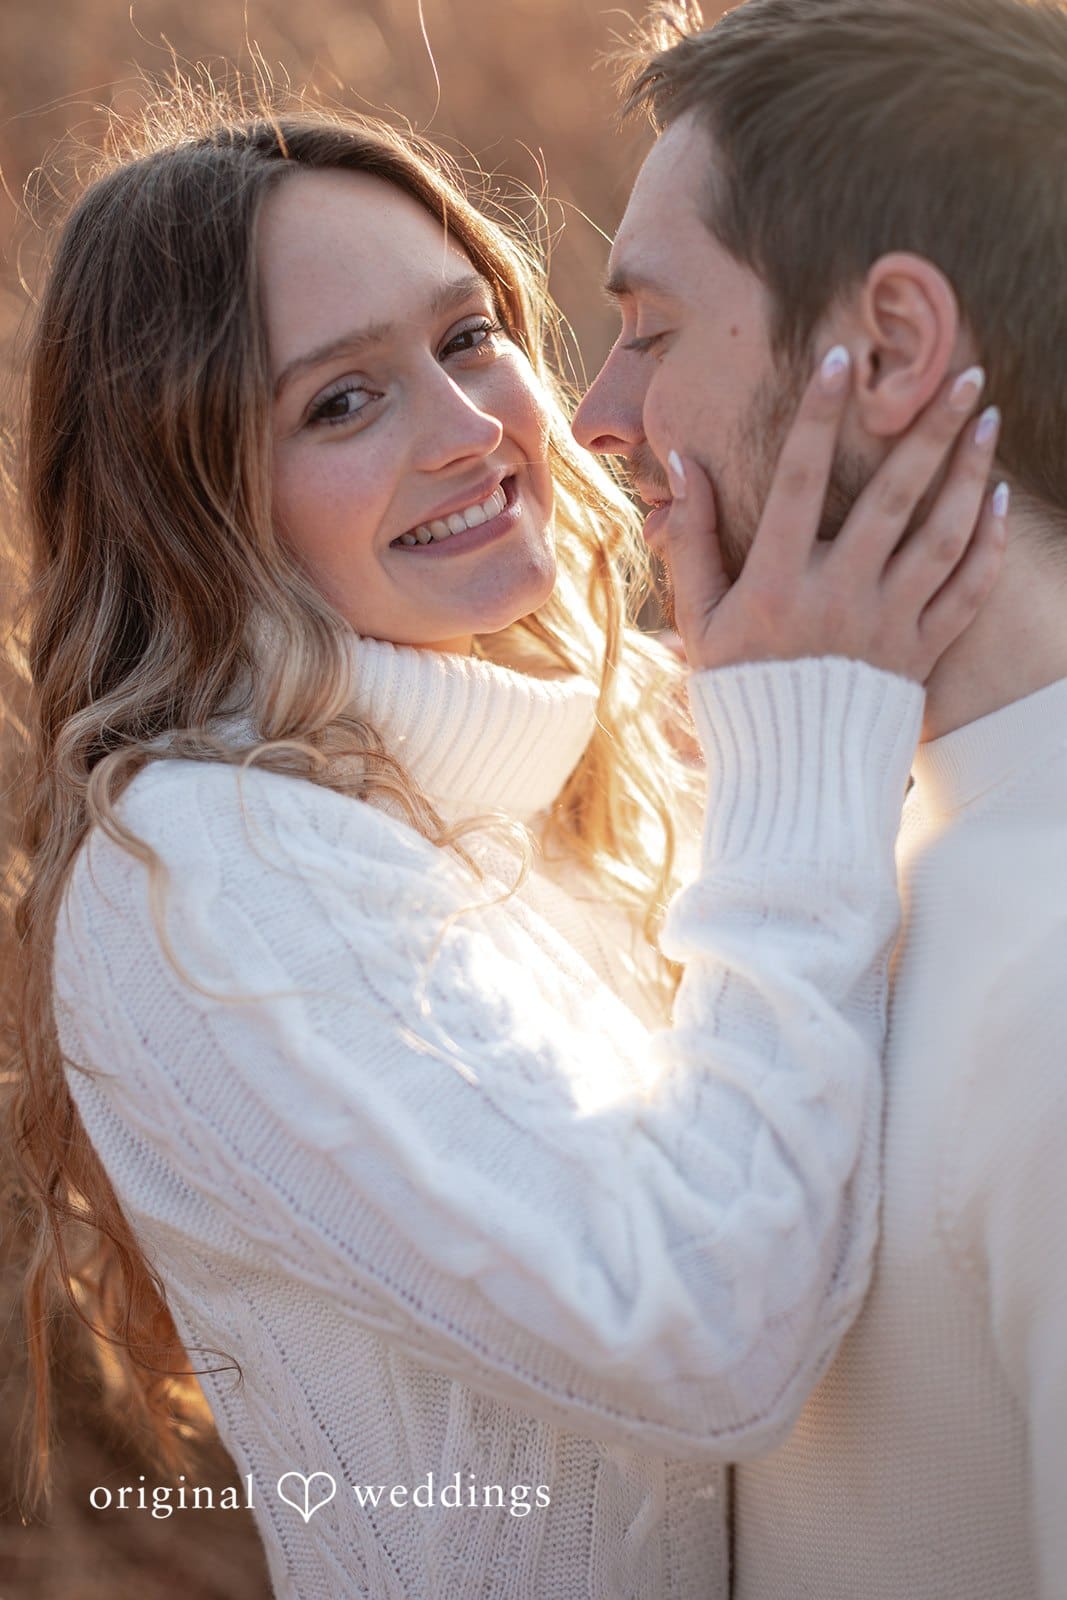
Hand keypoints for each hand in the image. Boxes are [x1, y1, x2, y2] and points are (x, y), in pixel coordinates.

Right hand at [647, 349, 1006, 681]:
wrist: (793, 779)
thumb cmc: (740, 696)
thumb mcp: (700, 623)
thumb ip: (693, 542)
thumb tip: (684, 465)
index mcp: (777, 585)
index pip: (798, 481)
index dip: (818, 417)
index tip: (842, 359)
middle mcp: (838, 598)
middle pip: (893, 497)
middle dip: (930, 429)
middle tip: (966, 374)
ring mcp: (887, 628)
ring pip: (941, 537)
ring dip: (969, 472)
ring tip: (988, 419)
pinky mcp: (921, 656)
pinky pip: (965, 593)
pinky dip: (987, 545)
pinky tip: (996, 500)